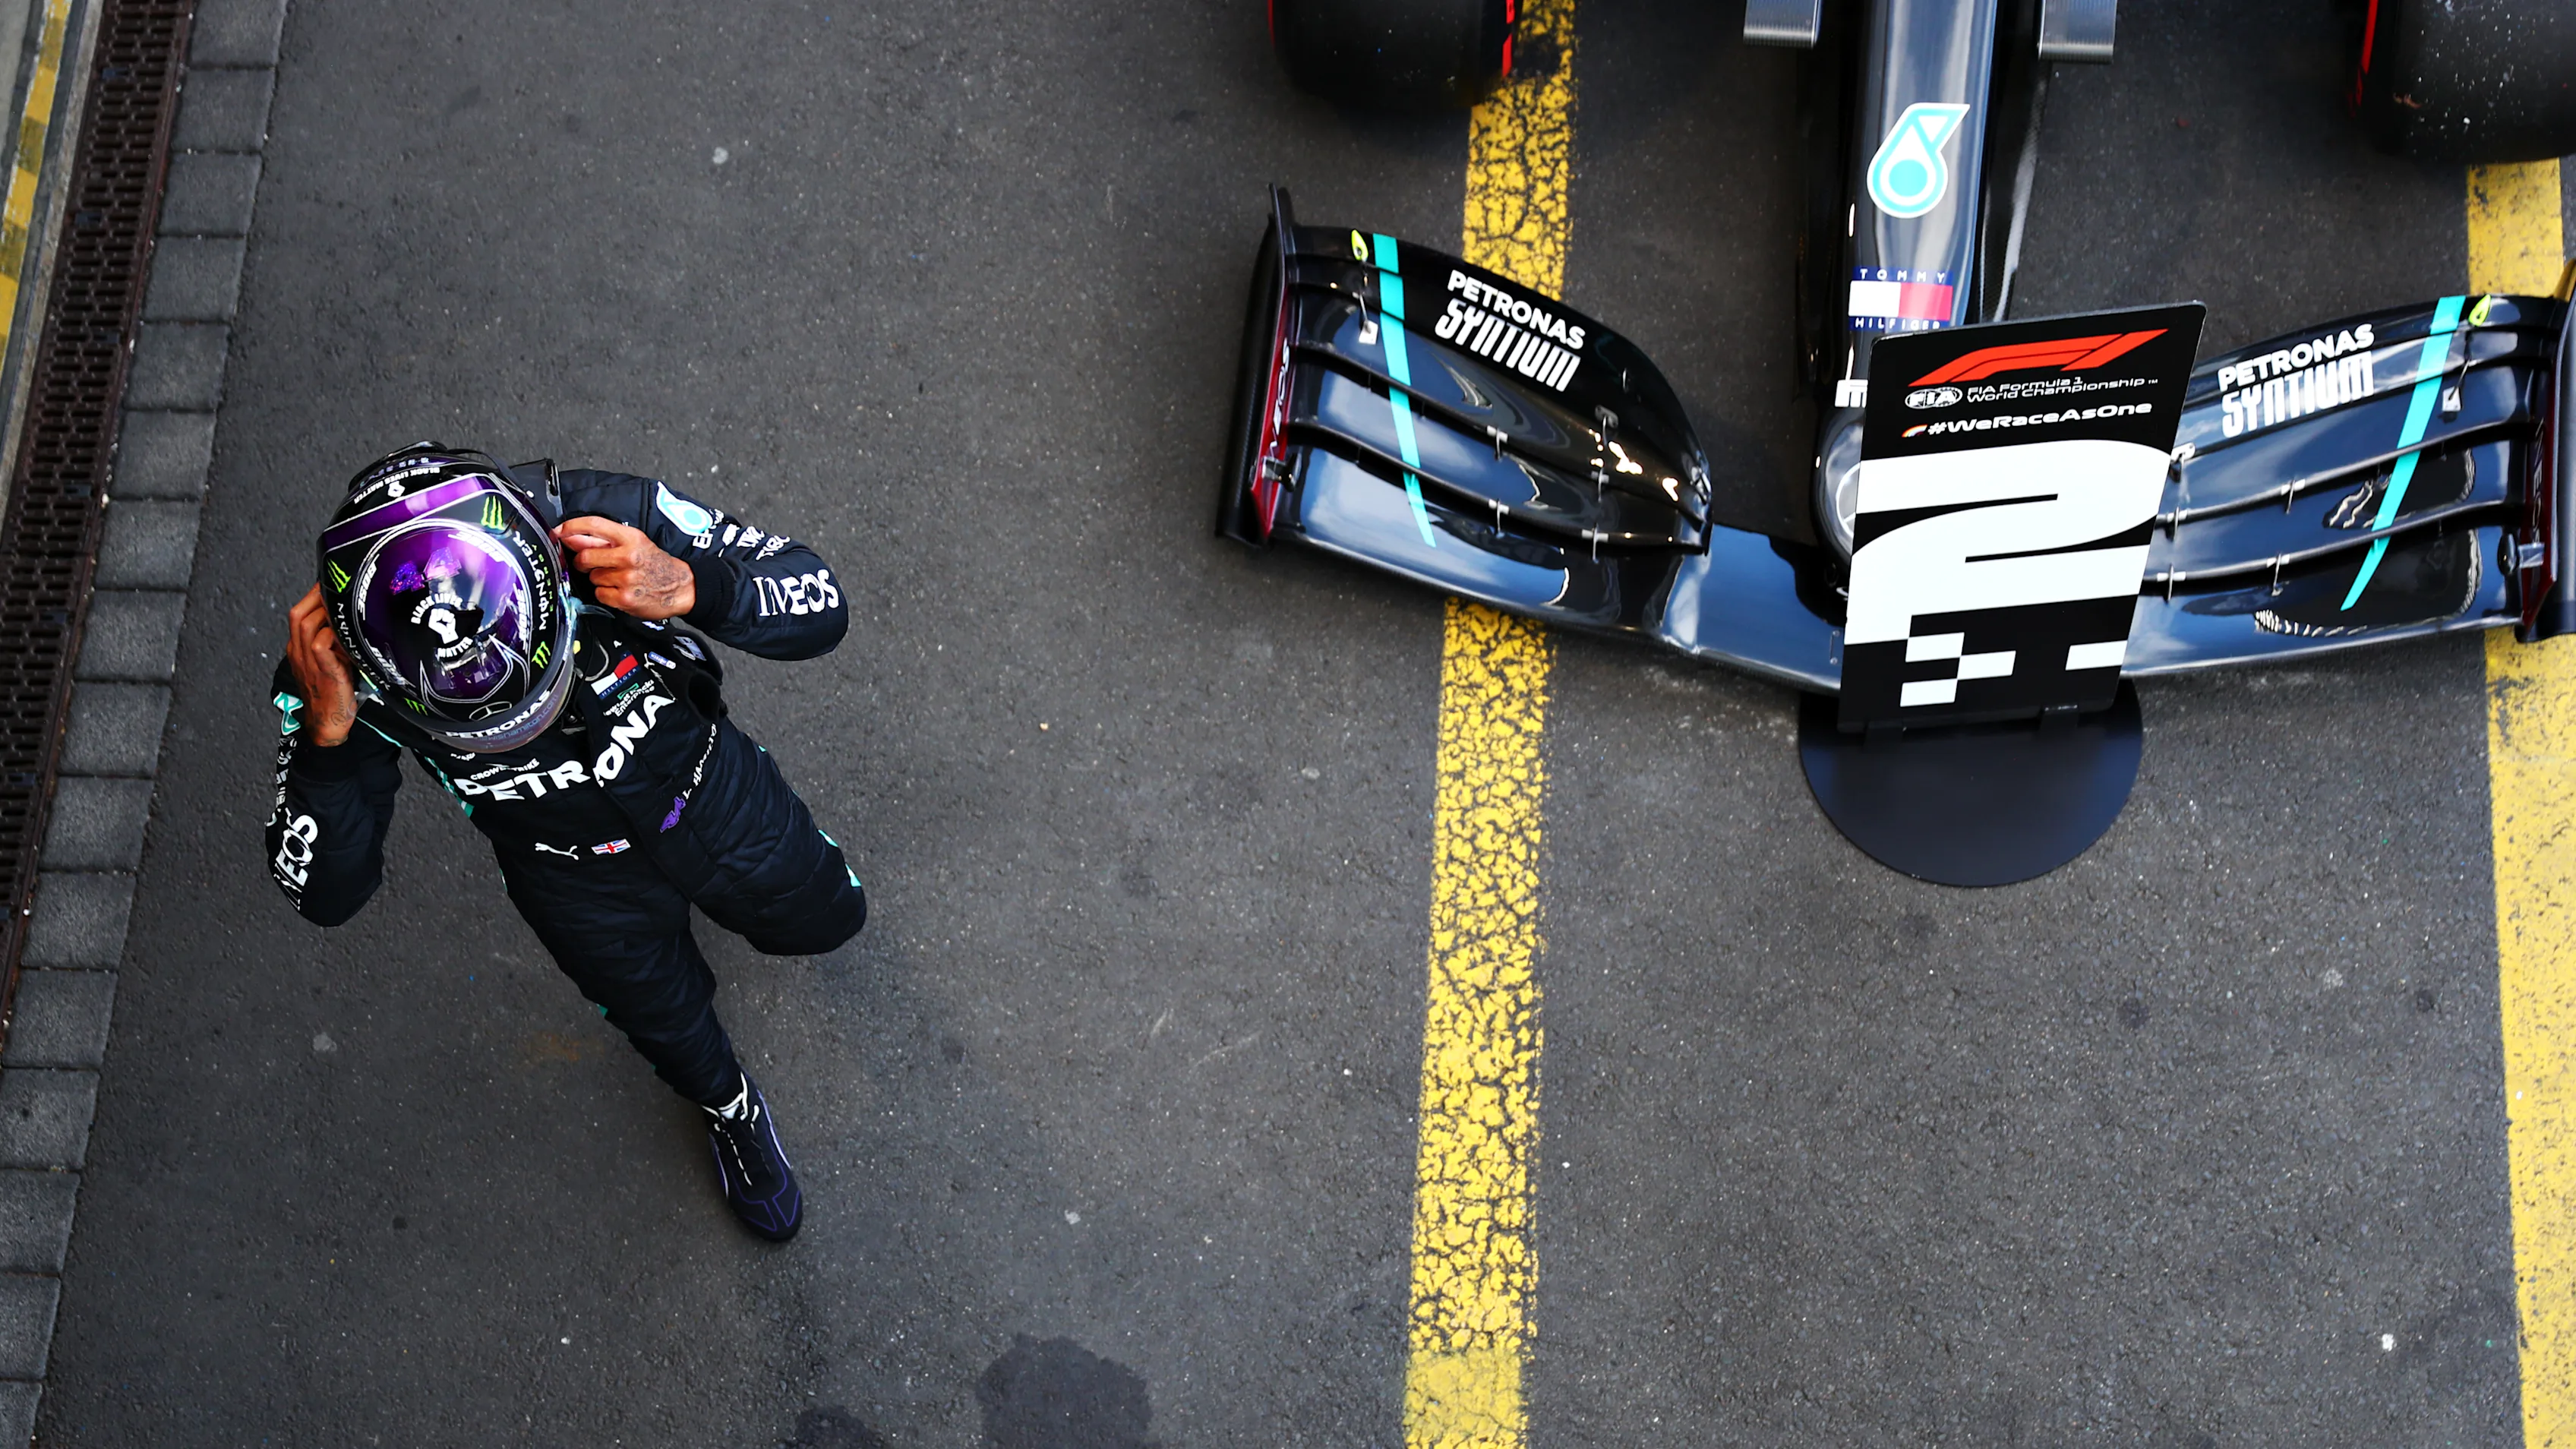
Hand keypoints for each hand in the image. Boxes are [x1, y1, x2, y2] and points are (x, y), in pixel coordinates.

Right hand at [284, 584, 358, 747]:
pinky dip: (335, 636)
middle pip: (298, 614)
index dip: (314, 597)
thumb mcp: (332, 661)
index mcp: (299, 648)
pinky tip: (349, 637)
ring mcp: (307, 661)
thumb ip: (335, 642)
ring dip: (328, 615)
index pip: (299, 613)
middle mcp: (299, 652)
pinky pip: (321, 644)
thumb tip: (354, 621)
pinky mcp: (322, 670)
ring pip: (307, 625)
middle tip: (339, 591)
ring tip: (347, 612)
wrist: (329, 723)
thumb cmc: (335, 693)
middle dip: (318, 598)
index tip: (332, 586)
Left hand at [554, 516, 695, 618]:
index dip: (571, 527)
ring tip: (618, 579)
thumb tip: (570, 536)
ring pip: (593, 577)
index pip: (594, 525)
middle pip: (585, 556)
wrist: (681, 587)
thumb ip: (603, 541)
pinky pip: (600, 594)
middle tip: (592, 564)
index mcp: (631, 538)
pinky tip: (620, 591)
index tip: (558, 531)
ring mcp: (627, 578)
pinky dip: (606, 594)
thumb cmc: (656, 564)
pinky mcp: (625, 598)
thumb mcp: (635, 544)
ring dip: (599, 579)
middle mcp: (629, 556)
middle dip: (583, 561)